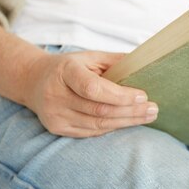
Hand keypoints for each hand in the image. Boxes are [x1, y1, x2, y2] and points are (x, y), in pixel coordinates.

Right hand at [24, 50, 157, 137]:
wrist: (34, 80)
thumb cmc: (70, 67)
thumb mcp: (90, 57)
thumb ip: (116, 61)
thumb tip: (146, 64)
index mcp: (64, 71)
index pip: (92, 88)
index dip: (119, 95)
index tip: (143, 96)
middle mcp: (55, 94)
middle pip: (98, 109)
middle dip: (130, 111)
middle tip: (153, 109)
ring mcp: (54, 114)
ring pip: (96, 124)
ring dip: (126, 122)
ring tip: (147, 116)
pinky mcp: (56, 128)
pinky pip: (90, 132)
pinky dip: (112, 128)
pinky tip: (128, 122)